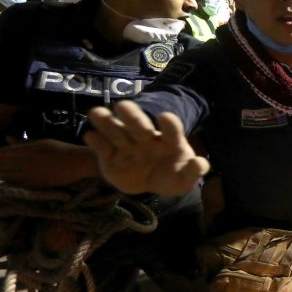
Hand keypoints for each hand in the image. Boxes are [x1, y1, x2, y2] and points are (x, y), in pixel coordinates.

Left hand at [0, 139, 97, 187]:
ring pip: (10, 176)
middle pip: (5, 165)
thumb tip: (7, 138)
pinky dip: (10, 183)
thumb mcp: (42, 142)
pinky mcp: (38, 184)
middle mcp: (29, 162)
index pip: (6, 153)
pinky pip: (19, 184)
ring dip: (0, 174)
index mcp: (30, 150)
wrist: (78, 163)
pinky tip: (5, 182)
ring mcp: (33, 174)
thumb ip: (23, 142)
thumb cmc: (61, 149)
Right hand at [84, 101, 208, 194]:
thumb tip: (200, 164)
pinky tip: (90, 137)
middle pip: (137, 121)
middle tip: (124, 109)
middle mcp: (145, 136)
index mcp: (168, 139)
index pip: (171, 128)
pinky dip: (95, 141)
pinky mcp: (109, 155)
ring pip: (114, 128)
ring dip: (106, 120)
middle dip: (132, 115)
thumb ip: (194, 171)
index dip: (169, 123)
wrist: (149, 182)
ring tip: (97, 113)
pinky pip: (100, 146)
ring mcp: (126, 143)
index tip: (164, 117)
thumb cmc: (171, 176)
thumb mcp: (184, 179)